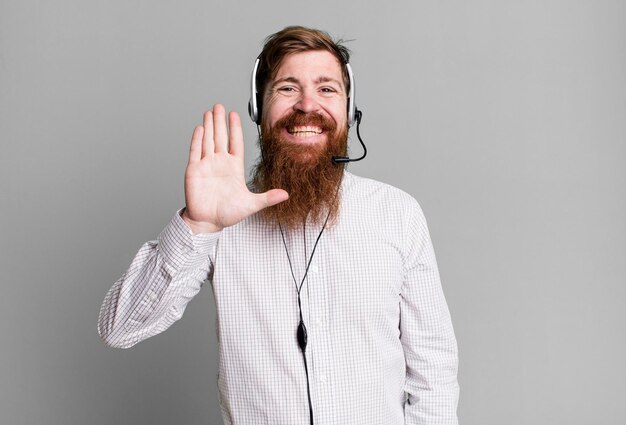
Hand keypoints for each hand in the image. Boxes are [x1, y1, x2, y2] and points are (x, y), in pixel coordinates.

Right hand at [182, 104, 287, 233]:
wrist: (208, 223)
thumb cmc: (228, 214)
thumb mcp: (252, 204)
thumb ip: (268, 198)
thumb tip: (286, 195)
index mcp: (234, 168)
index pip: (235, 143)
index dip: (235, 128)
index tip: (234, 114)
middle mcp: (220, 163)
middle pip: (220, 137)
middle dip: (220, 121)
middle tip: (219, 106)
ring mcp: (206, 166)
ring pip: (208, 141)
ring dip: (209, 126)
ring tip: (209, 112)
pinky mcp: (194, 171)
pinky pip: (196, 152)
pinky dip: (197, 140)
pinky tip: (200, 128)